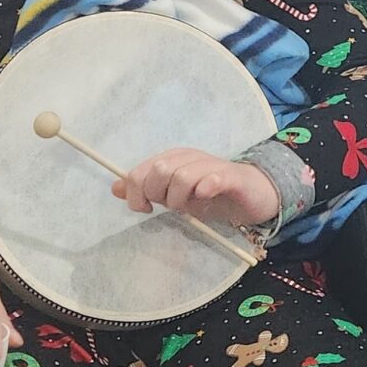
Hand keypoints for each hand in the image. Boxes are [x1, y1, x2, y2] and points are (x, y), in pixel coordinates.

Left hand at [111, 149, 278, 227]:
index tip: (145, 209)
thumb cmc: (210, 195)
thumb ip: (145, 190)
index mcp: (171, 159)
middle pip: (159, 171)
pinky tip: (204, 196)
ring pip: (182, 176)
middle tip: (171, 206)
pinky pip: (214, 177)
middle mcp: (189, 157)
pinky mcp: (231, 176)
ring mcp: (210, 165)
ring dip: (180, 199)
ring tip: (189, 207)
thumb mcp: (173, 195)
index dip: (136, 193)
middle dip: (158, 194)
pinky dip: (205, 186)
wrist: (251, 195)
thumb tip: (115, 188)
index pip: (140, 172)